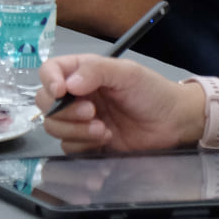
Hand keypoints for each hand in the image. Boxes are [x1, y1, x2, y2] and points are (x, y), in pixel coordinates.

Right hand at [35, 55, 205, 153]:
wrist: (173, 124)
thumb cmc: (152, 92)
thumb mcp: (127, 73)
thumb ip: (96, 71)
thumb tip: (68, 83)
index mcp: (83, 72)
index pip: (50, 71)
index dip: (49, 81)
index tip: (60, 92)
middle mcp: (77, 95)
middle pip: (45, 102)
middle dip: (65, 111)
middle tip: (91, 113)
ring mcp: (80, 120)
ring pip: (54, 127)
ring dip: (76, 130)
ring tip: (103, 129)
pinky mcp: (87, 143)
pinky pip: (68, 147)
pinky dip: (83, 146)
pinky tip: (106, 140)